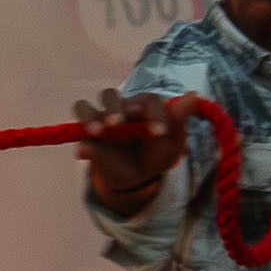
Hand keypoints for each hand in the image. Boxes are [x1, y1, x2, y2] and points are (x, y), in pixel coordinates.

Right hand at [74, 89, 185, 214]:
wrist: (139, 177)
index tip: (159, 132)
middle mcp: (119, 108)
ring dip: (90, 116)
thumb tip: (194, 94)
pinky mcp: (87, 138)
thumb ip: (179, 117)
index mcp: (143, 105)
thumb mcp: (173, 140)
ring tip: (98, 132)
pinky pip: (76, 133)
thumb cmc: (158, 153)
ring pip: (85, 106)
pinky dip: (81, 142)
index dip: (153, 113)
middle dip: (112, 107)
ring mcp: (100, 121)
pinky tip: (83, 154)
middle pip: (109, 95)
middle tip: (118, 123)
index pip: (146, 100)